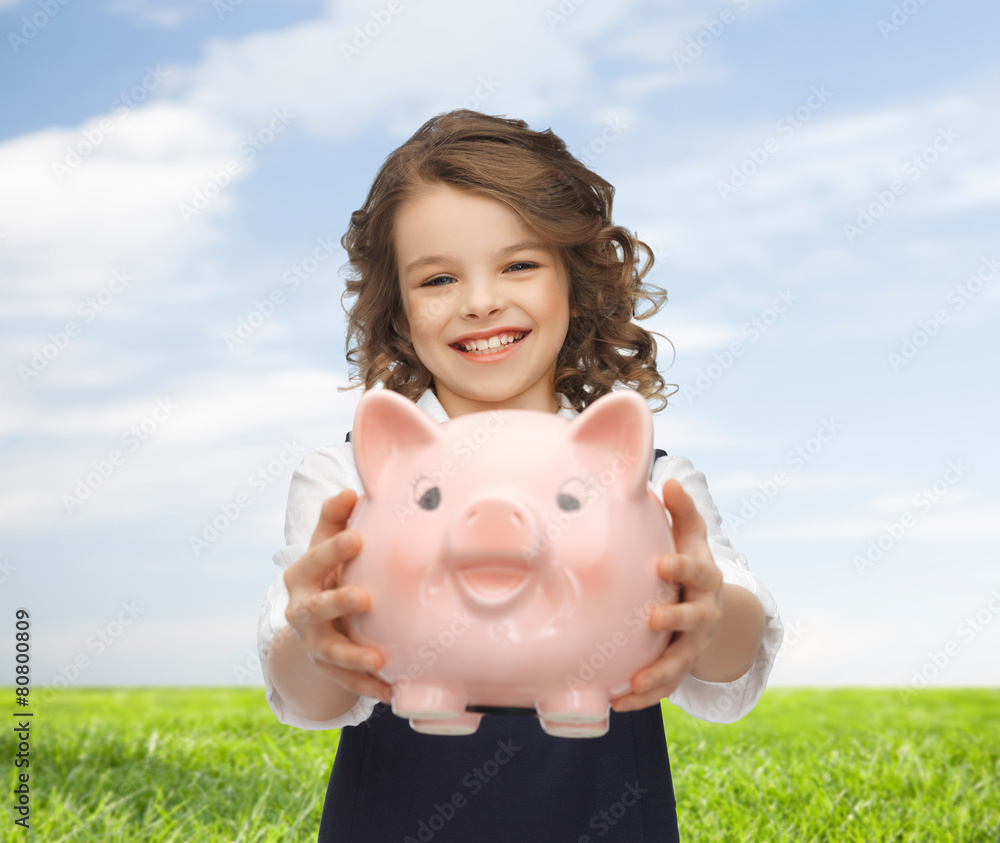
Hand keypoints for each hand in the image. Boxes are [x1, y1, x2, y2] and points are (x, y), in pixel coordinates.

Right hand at [283, 488, 392, 704]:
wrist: (310, 620)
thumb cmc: (327, 570)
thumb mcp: (326, 544)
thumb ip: (335, 519)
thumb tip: (350, 491)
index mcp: (301, 576)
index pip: (315, 560)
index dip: (333, 549)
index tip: (358, 538)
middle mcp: (301, 611)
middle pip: (316, 608)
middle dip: (338, 602)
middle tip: (365, 598)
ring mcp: (313, 643)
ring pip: (330, 652)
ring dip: (353, 656)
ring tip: (378, 659)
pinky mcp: (327, 668)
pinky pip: (347, 682)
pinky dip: (368, 687)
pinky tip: (391, 691)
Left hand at [611, 479, 722, 712]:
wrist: (707, 606)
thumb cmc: (687, 563)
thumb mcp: (690, 536)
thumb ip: (681, 511)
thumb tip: (667, 479)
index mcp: (704, 579)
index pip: (696, 572)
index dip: (681, 568)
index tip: (662, 565)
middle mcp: (703, 614)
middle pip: (693, 621)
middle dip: (675, 621)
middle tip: (651, 620)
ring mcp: (693, 644)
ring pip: (680, 663)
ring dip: (659, 674)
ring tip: (635, 683)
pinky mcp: (679, 667)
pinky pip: (665, 688)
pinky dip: (643, 699)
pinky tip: (617, 702)